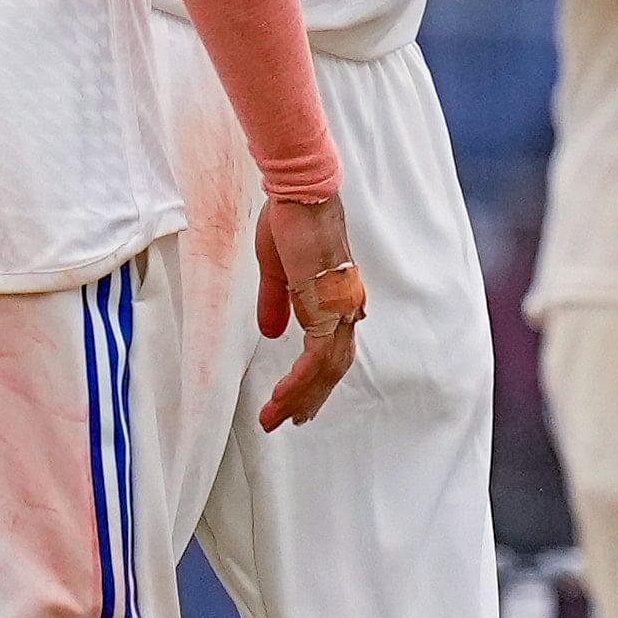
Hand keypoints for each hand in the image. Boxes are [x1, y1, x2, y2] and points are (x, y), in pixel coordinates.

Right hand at [251, 193, 362, 430]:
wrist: (298, 196)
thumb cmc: (289, 223)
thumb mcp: (277, 271)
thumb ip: (276, 303)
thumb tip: (273, 332)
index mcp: (335, 298)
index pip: (329, 350)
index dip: (312, 379)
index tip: (290, 401)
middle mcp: (345, 307)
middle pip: (333, 367)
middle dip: (308, 398)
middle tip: (285, 421)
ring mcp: (340, 307)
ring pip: (327, 369)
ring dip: (301, 397)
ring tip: (276, 417)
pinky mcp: (328, 305)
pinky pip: (318, 356)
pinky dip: (301, 381)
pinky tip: (284, 396)